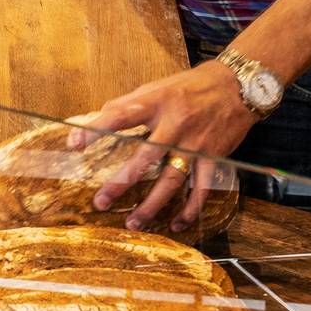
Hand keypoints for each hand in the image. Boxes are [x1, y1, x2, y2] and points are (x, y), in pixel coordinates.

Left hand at [66, 62, 257, 232]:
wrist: (236, 86)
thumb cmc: (189, 86)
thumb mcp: (156, 87)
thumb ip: (128, 104)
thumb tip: (97, 118)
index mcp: (155, 102)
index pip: (120, 115)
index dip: (96, 129)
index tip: (74, 145)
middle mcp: (175, 124)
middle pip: (145, 157)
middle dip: (122, 181)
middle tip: (101, 201)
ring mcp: (196, 144)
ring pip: (172, 179)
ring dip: (152, 204)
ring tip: (133, 222)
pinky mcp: (214, 157)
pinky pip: (202, 189)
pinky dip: (191, 209)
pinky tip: (177, 224)